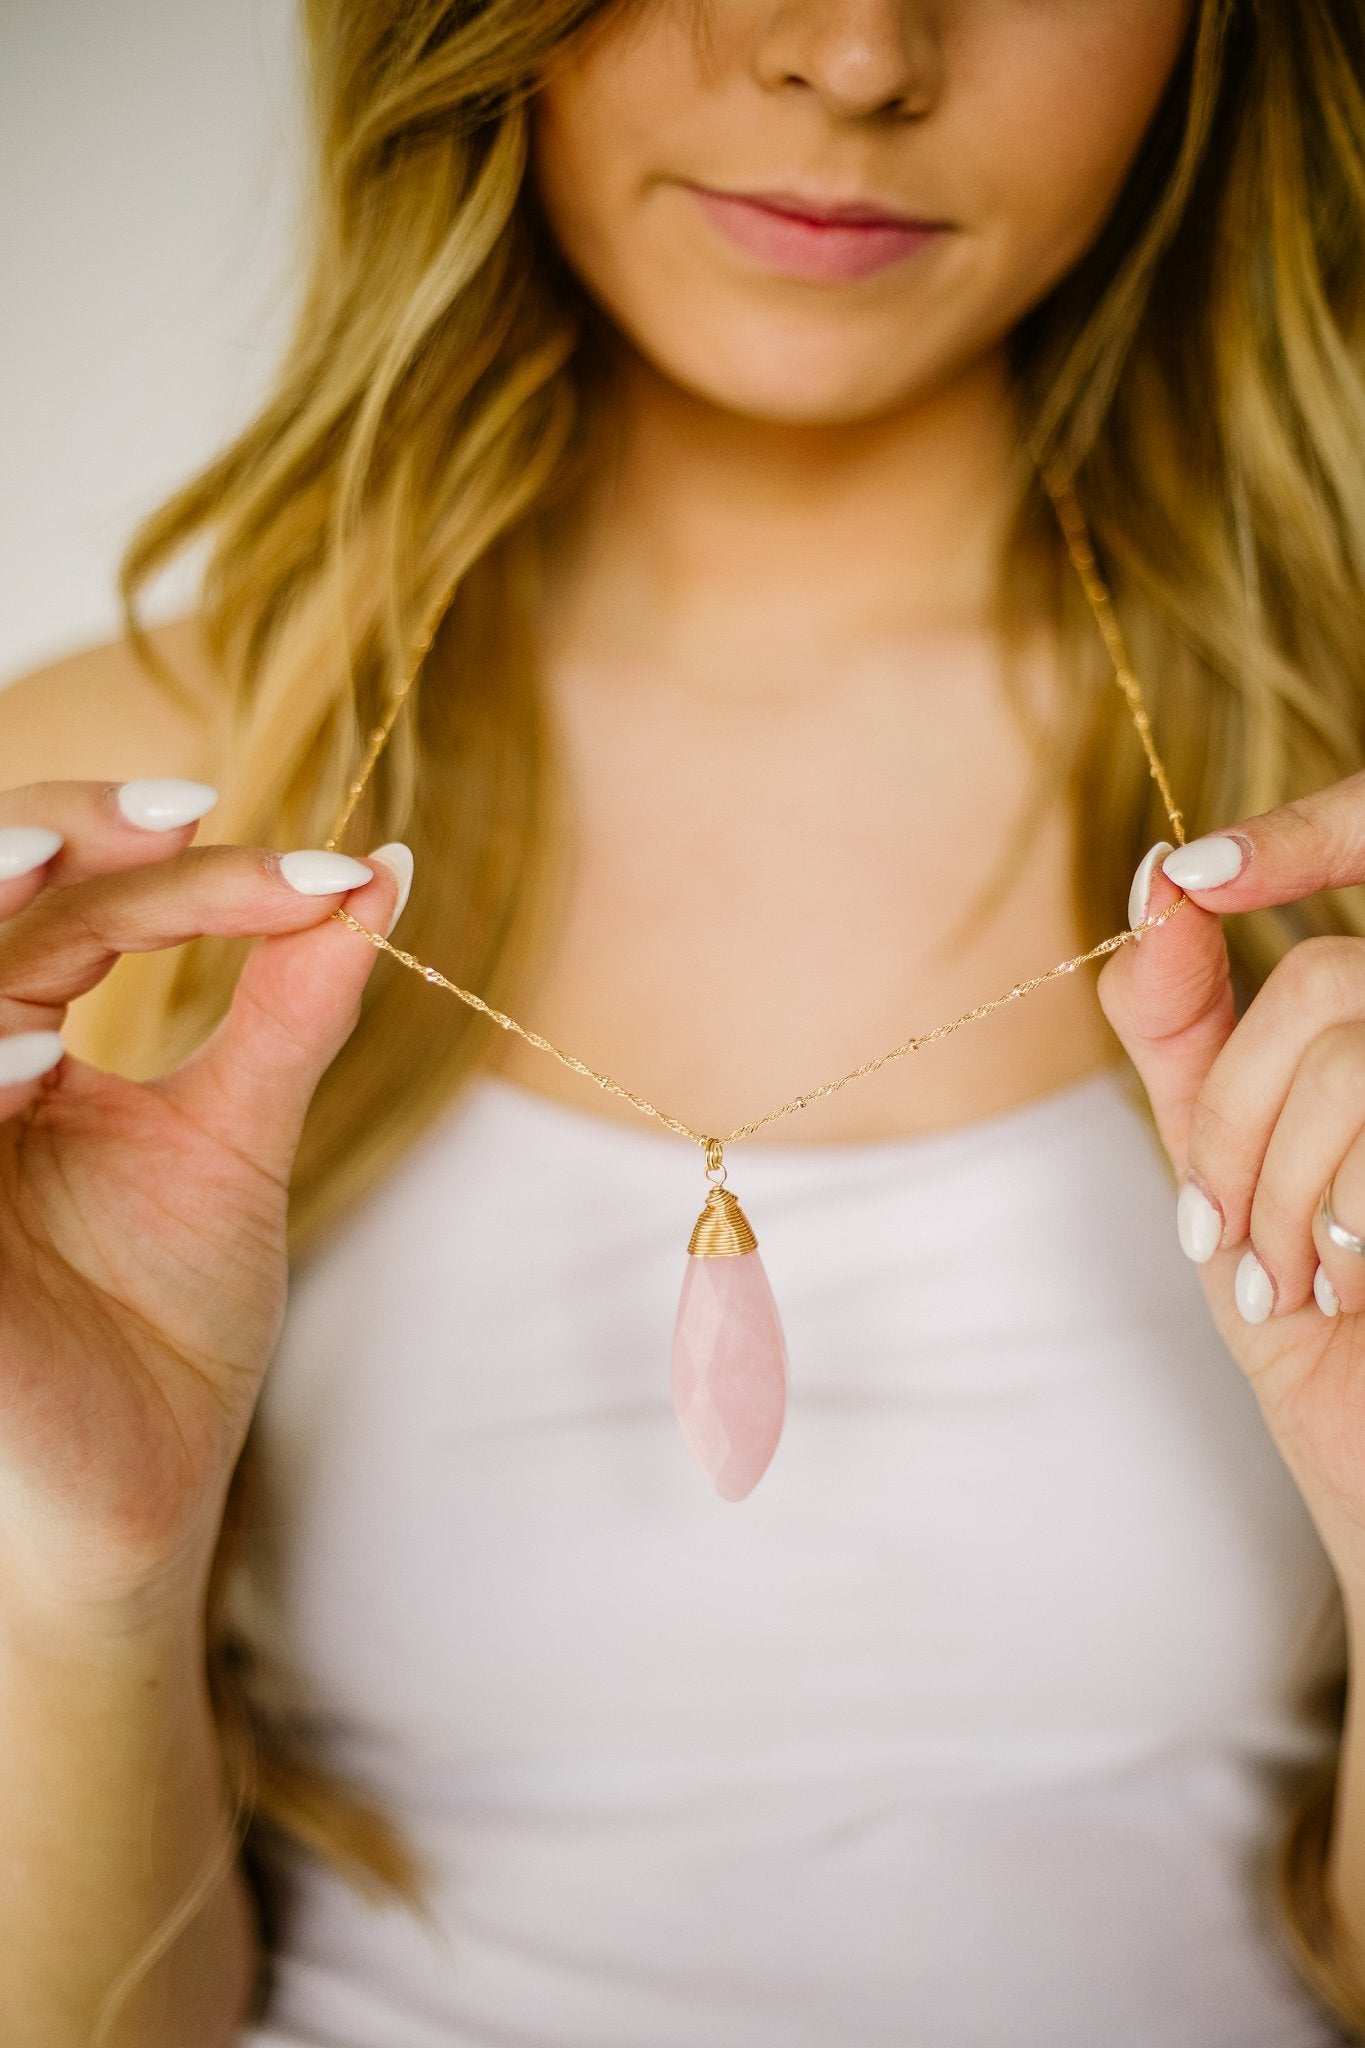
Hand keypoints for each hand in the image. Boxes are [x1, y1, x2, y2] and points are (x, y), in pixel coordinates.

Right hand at [0, 779, 405, 1619]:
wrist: (143, 1485)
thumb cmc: (166, 1317)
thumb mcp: (237, 1136)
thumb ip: (292, 1004)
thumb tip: (382, 867)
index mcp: (6, 1041)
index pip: (58, 901)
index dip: (140, 850)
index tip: (306, 863)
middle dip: (49, 843)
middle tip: (177, 822)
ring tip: (67, 874)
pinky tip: (32, 1065)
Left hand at [1097, 769, 1364, 1584]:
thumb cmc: (1325, 1331)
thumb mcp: (1228, 1165)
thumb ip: (1189, 1031)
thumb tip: (1155, 884)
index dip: (1297, 834)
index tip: (1184, 876)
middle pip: (1328, 986)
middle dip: (1236, 1117)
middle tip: (1230, 1239)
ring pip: (1348, 1049)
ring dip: (1276, 1185)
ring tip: (1299, 1282)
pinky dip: (1329, 1220)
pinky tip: (1350, 1295)